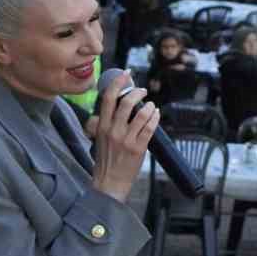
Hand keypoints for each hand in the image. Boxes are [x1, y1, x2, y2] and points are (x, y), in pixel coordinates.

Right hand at [90, 72, 159, 203]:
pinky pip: (149, 127)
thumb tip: (117, 104)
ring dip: (148, 105)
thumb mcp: (100, 137)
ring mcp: (126, 139)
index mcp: (101, 126)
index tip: (126, 74)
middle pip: (126, 102)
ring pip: (140, 114)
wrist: (109, 181)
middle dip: (137, 92)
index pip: (108, 98)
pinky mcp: (138, 148)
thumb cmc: (106, 159)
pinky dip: (154, 117)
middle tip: (143, 91)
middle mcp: (113, 130)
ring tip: (151, 105)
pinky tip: (156, 114)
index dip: (117, 82)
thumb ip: (106, 122)